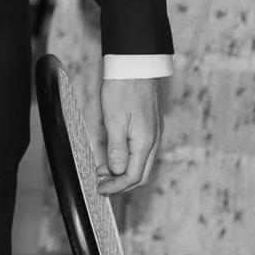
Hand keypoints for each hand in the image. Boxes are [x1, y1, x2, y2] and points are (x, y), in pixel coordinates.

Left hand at [95, 76, 163, 194]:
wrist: (136, 64)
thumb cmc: (123, 88)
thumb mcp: (115, 120)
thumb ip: (117, 149)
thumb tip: (119, 172)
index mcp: (145, 142)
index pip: (133, 176)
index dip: (117, 187)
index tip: (101, 190)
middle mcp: (153, 140)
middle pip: (141, 174)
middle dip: (121, 184)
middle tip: (101, 185)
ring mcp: (154, 133)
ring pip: (141, 164)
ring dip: (123, 172)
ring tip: (103, 172)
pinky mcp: (150, 127)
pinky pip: (142, 152)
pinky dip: (128, 160)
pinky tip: (114, 156)